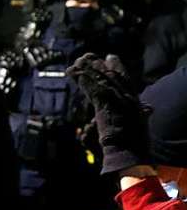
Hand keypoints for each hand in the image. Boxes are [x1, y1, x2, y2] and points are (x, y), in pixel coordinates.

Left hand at [66, 53, 149, 174]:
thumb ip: (132, 117)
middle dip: (98, 65)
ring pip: (100, 79)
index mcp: (135, 101)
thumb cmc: (131, 145)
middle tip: (86, 56)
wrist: (129, 153)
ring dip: (87, 70)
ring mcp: (118, 101)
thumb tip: (132, 115)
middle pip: (111, 75)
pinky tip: (73, 73)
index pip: (125, 78)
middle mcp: (128, 97)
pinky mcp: (106, 106)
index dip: (116, 66)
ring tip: (76, 63)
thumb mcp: (133, 127)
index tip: (108, 56)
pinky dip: (82, 81)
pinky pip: (92, 89)